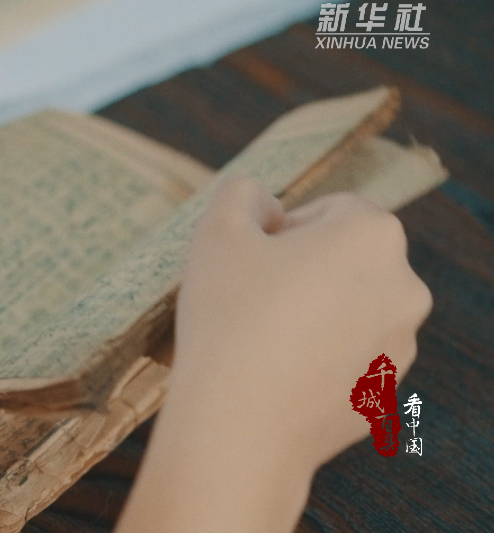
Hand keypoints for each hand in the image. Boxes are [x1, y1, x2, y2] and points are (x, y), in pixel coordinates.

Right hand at [117, 178, 430, 532]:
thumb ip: (241, 194)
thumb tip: (264, 203)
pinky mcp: (384, 392)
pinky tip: (273, 373)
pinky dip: (316, 357)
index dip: (281, 228)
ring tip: (258, 338)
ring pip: (348, 309)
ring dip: (310, 312)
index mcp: (373, 236)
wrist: (240, 425)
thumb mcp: (216, 231)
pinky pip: (347, 357)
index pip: (331, 209)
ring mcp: (399, 346)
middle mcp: (405, 287)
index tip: (249, 261)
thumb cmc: (229, 317)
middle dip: (301, 269)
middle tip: (249, 297)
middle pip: (346, 259)